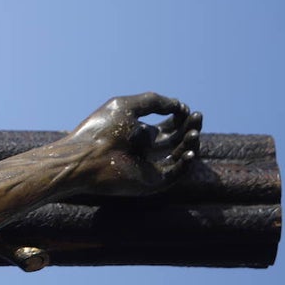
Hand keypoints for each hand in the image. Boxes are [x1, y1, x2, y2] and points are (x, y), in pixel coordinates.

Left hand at [67, 93, 201, 196]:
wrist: (86, 156)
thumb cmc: (102, 129)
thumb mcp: (127, 107)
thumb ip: (154, 101)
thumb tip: (180, 105)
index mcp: (139, 133)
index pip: (167, 127)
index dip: (179, 117)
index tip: (185, 108)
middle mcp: (146, 151)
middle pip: (177, 140)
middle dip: (190, 128)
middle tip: (198, 116)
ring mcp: (150, 168)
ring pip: (179, 157)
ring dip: (190, 144)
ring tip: (193, 133)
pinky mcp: (151, 183)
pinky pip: (175, 175)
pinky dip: (185, 165)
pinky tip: (189, 152)